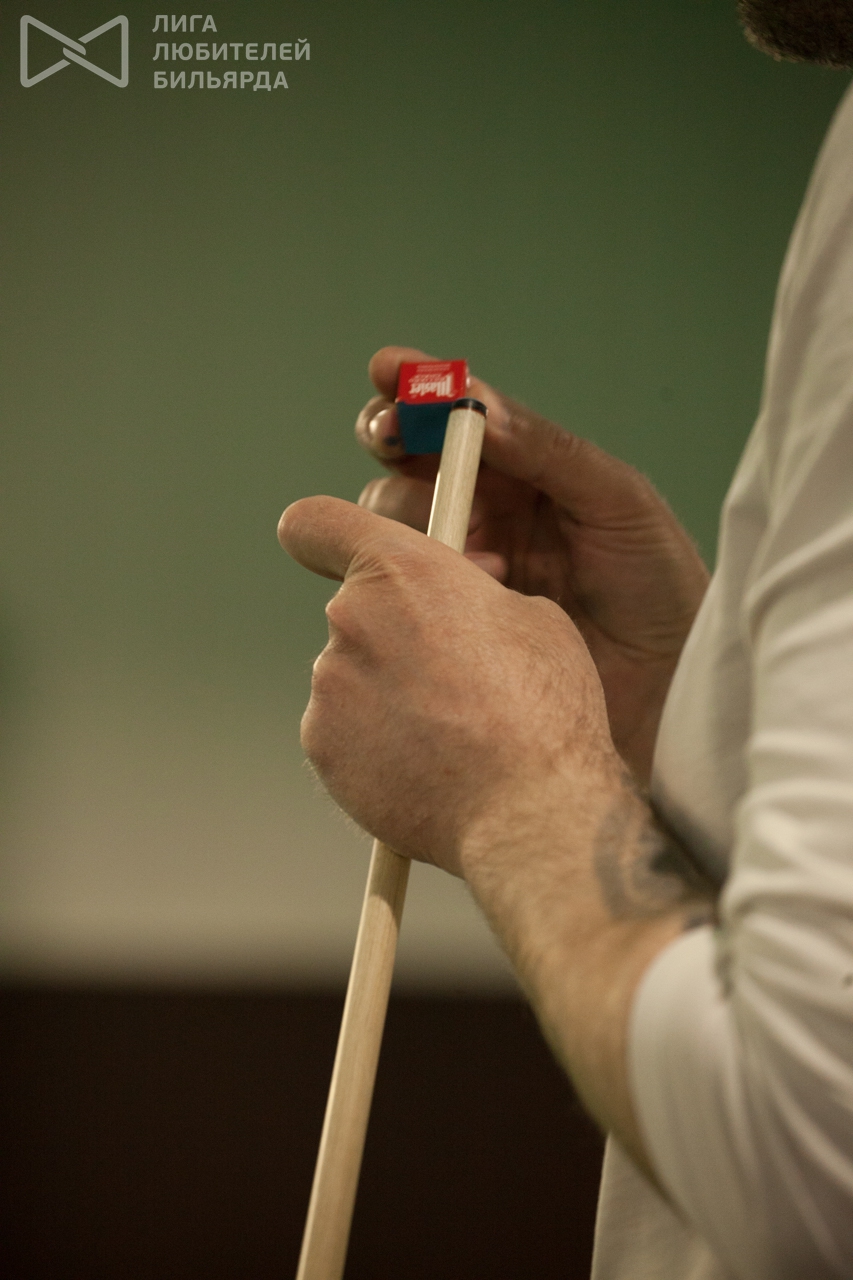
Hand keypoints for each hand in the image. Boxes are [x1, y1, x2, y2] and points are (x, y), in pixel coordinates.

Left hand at [277, 497, 620, 874]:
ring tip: (449, 731)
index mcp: (402, 569)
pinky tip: (425, 764)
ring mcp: (329, 687)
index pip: (316, 523)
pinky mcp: (322, 747)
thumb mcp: (532, 618)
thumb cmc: (545, 708)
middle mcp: (350, 619)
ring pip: (352, 674)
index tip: (333, 552)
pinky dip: (374, 743)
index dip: (323, 535)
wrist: (529, 808)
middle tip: (453, 672)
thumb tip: (458, 611)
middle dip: (395, 631)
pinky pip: (344, 730)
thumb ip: (471, 597)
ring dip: (387, 691)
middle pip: (355, 611)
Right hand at [356, 347, 709, 783]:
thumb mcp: (619, 501)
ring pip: (393, 523)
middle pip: (405, 462)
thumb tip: (480, 405)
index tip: (389, 369)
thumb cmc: (661, 588)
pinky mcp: (447, 621)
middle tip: (390, 437)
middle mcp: (484, 513)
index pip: (458, 418)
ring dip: (416, 521)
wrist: (666, 689)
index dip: (416, 387)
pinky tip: (476, 590)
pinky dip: (419, 577)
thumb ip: (549, 451)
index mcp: (527, 472)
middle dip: (387, 437)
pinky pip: (404, 587)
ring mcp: (461, 568)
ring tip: (483, 556)